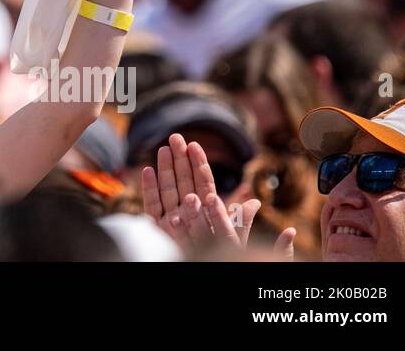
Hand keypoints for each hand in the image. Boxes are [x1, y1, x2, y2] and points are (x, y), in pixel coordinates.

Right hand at [142, 133, 295, 258]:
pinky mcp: (157, 227)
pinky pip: (153, 204)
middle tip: (175, 137)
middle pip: (183, 180)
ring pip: (168, 188)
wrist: (202, 267)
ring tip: (163, 149)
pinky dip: (149, 188)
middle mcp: (188, 210)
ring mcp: (172, 217)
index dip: (199, 163)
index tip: (194, 144)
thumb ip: (240, 221)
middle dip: (179, 159)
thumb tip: (255, 202)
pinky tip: (148, 170)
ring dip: (165, 168)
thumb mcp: (232, 238)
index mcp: (206, 211)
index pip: (203, 182)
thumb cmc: (219, 256)